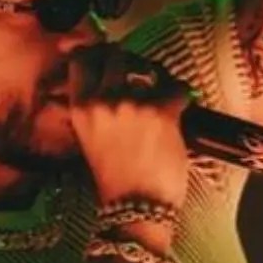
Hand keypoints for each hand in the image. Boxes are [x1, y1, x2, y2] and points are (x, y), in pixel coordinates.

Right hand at [65, 45, 191, 218]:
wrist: (135, 209)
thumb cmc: (114, 180)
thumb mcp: (90, 139)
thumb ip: (95, 109)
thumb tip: (110, 83)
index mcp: (81, 108)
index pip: (83, 60)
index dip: (97, 53)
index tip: (108, 58)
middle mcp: (103, 100)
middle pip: (115, 55)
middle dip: (130, 61)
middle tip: (141, 74)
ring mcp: (132, 103)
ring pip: (147, 67)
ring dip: (157, 76)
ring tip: (162, 91)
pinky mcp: (161, 112)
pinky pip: (177, 87)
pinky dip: (181, 96)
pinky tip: (179, 109)